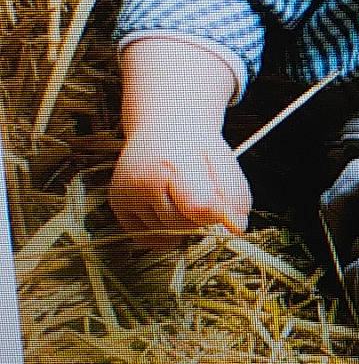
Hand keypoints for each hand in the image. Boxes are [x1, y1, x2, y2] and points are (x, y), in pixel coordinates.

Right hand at [109, 128, 252, 247]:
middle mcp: (143, 181)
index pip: (198, 207)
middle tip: (198, 187)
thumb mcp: (224, 160)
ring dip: (180, 222)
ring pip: (165, 233)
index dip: (216, 212)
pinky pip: (146, 239)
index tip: (221, 206)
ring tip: (179, 191)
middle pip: (184, 225)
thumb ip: (235, 195)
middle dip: (198, 214)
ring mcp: (126, 195)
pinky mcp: (117, 206)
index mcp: (174, 164)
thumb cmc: (195, 143)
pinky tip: (166, 206)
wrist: (163, 124)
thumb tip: (237, 228)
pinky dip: (162, 231)